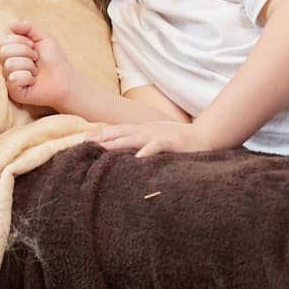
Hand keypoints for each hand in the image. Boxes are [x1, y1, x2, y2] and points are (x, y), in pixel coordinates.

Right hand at [0, 21, 75, 109]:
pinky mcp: (13, 92)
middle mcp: (7, 64)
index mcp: (12, 51)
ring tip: (36, 71)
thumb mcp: (43, 37)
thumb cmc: (54, 59)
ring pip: (9, 65)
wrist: (65, 79)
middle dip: (25, 52)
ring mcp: (9, 78)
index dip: (21, 41)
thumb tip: (10, 24)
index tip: (34, 47)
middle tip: (36, 59)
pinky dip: (28, 78)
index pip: (3, 41)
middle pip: (3, 52)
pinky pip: (14, 79)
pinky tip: (33, 81)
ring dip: (28, 66)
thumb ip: (28, 28)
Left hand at [90, 120, 213, 156]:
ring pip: (134, 138)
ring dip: (118, 142)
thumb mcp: (156, 138)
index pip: (118, 130)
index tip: (83, 139)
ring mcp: (159, 136)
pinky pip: (158, 146)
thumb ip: (141, 142)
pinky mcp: (172, 143)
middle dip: (103, 137)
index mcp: (143, 130)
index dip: (101, 134)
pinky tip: (137, 158)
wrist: (205, 137)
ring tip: (102, 148)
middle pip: (121, 132)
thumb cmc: (178, 141)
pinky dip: (147, 151)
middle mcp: (148, 131)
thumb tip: (124, 152)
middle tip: (84, 142)